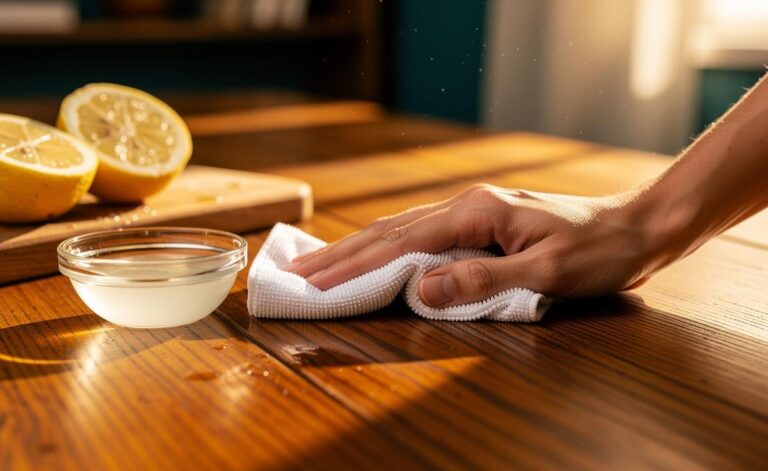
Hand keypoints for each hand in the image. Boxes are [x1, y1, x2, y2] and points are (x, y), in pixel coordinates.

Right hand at [284, 184, 667, 306]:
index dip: (353, 264)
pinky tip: (376, 251)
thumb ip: (481, 280)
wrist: (635, 228)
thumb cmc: (596, 252)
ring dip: (358, 247)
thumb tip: (419, 289)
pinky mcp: (482, 222)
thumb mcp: (544, 272)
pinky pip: (422, 234)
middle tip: (297, 271)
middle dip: (341, 253)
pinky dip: (389, 245)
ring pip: (402, 228)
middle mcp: (466, 205)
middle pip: (390, 229)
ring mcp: (473, 211)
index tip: (313, 280)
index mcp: (475, 212)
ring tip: (321, 261)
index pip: (400, 242)